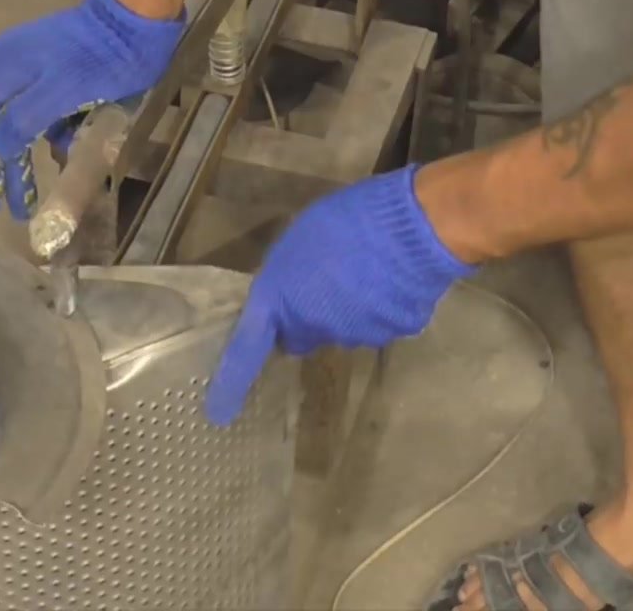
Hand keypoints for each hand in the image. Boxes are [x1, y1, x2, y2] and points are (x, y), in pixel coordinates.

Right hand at [0, 0, 182, 219]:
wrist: (136, 17)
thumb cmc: (100, 58)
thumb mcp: (60, 93)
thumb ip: (23, 122)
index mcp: (0, 71)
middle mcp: (6, 68)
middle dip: (6, 171)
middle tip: (15, 210)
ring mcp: (30, 68)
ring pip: (23, 124)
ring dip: (31, 155)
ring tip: (40, 190)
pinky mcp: (54, 71)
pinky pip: (45, 112)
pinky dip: (53, 134)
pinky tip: (67, 151)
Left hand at [205, 165, 475, 424]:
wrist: (413, 227)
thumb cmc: (347, 219)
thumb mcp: (298, 241)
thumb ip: (287, 276)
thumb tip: (291, 295)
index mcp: (280, 299)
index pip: (248, 349)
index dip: (232, 381)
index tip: (219, 413)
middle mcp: (312, 326)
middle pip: (303, 334)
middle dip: (308, 318)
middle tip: (326, 282)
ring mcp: (355, 335)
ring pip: (343, 329)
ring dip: (347, 310)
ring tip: (366, 269)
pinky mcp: (392, 334)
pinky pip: (381, 324)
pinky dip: (383, 308)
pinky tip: (394, 280)